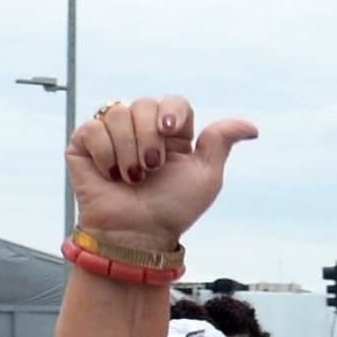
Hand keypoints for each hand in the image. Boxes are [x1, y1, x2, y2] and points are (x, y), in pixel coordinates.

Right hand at [65, 95, 255, 249]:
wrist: (138, 234)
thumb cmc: (172, 210)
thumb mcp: (206, 177)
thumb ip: (221, 143)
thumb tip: (252, 128)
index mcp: (170, 134)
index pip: (173, 102)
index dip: (172, 111)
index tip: (171, 130)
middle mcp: (140, 130)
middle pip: (144, 104)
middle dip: (150, 138)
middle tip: (152, 168)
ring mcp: (111, 135)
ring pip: (117, 114)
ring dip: (129, 151)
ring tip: (132, 178)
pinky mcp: (84, 145)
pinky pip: (92, 129)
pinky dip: (105, 154)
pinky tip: (110, 174)